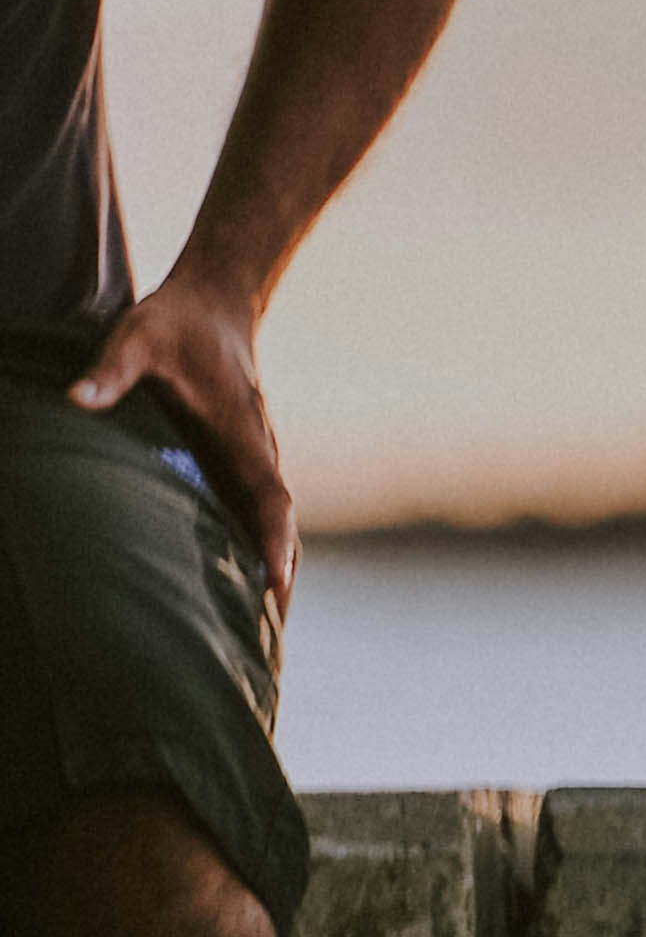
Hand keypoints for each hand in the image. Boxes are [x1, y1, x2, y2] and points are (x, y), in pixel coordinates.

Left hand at [71, 257, 291, 605]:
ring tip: (259, 629)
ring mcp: (251, 455)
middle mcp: (256, 449)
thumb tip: (75, 401)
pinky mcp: (239, 457)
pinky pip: (254, 510)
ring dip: (270, 567)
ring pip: (269, 520)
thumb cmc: (176, 321)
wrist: (218, 299)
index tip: (278, 585)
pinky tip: (237, 582)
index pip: (269, 495)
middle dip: (280, 576)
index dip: (275, 541)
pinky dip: (255, 546)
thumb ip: (109, 372)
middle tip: (271, 637)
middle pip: (278, 523)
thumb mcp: (137, 337)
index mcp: (241, 430)